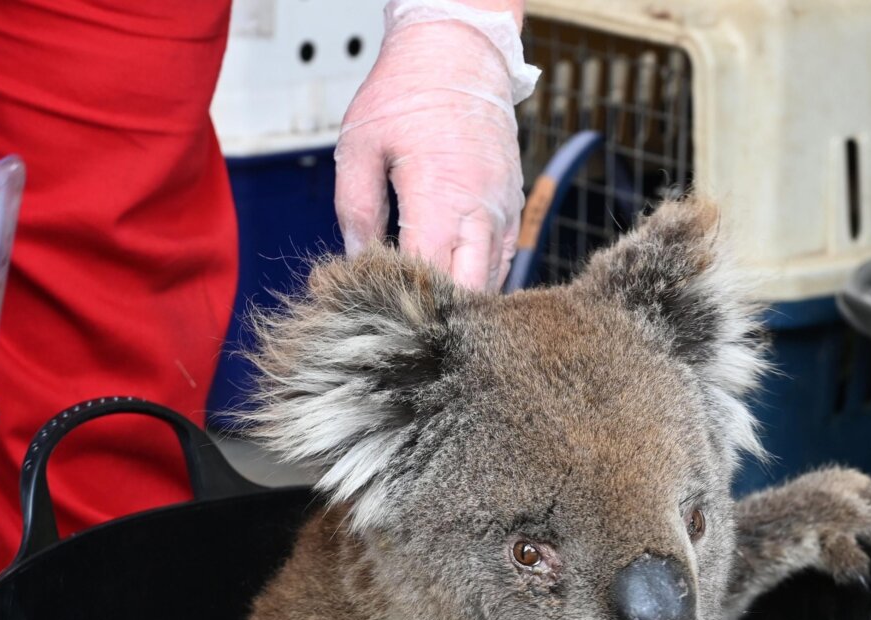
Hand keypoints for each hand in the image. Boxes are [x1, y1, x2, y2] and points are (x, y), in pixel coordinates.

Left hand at [334, 2, 534, 291]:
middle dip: (438, 312)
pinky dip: (482, 276)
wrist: (459, 52)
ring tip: (427, 305)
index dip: (404, 299)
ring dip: (462, 297)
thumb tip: (357, 260)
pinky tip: (455, 280)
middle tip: (406, 317)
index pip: (427, 275)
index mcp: (439, 196)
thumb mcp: (360, 145)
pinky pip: (504, 258)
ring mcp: (503, 208)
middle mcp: (480, 209)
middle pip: (468, 291)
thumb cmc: (406, 92)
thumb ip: (357, 209)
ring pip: (492, 281)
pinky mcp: (513, 203)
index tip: (378, 306)